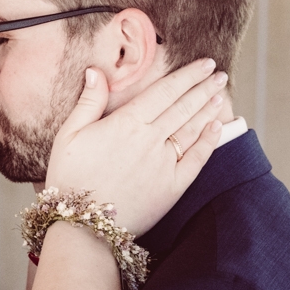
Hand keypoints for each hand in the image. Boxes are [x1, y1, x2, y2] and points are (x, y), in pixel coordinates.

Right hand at [45, 57, 226, 234]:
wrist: (84, 226)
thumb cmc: (70, 179)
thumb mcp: (69, 135)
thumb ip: (88, 102)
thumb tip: (95, 71)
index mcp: (126, 123)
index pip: (165, 91)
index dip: (187, 75)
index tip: (203, 64)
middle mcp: (150, 140)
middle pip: (183, 106)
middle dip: (204, 88)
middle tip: (218, 74)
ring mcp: (165, 164)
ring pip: (192, 129)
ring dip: (208, 109)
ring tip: (220, 95)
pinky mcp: (172, 188)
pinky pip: (196, 159)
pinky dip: (208, 142)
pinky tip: (216, 127)